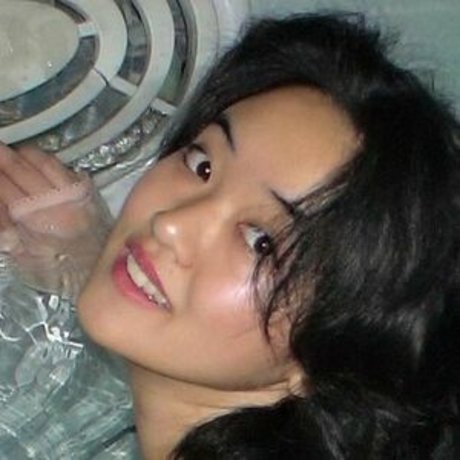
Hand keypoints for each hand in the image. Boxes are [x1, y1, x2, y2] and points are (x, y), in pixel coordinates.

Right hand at [0, 144, 112, 298]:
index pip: (5, 188)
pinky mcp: (87, 192)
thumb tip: (1, 203)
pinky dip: (46, 160)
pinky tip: (36, 159)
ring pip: (44, 163)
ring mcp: (73, 194)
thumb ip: (6, 230)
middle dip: (3, 157)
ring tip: (12, 153)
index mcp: (36, 220)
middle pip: (22, 170)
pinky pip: (63, 167)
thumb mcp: (22, 255)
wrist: (96, 269)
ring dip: (24, 155)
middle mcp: (55, 202)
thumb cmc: (58, 269)